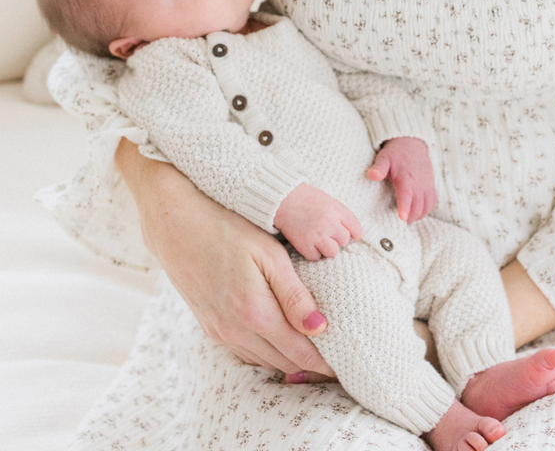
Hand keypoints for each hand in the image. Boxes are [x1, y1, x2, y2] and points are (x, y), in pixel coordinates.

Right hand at [115, 138, 334, 378]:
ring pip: (263, 361)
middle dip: (311, 366)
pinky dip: (266, 354)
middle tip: (338, 363)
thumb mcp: (268, 254)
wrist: (174, 223)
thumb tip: (320, 328)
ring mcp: (219, 331)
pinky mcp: (209, 326)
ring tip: (314, 355)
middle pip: (283, 362)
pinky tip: (278, 344)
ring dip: (289, 362)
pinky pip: (244, 352)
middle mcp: (235, 330)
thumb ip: (294, 295)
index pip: (299, 352)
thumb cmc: (227, 228)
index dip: (325, 364)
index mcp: (255, 313)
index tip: (346, 364)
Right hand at [275, 183, 362, 260]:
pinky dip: (313, 252)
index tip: (354, 236)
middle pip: (344, 241)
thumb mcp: (330, 201)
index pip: (355, 227)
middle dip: (338, 239)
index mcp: (337, 210)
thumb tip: (354, 233)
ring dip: (328, 248)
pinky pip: (316, 257)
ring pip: (333, 252)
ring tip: (320, 240)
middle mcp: (329, 224)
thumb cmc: (308, 199)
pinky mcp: (305, 246)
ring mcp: (317, 236)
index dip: (355, 233)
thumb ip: (342, 215)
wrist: (284, 200)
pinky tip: (309, 243)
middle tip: (329, 234)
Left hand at [366, 136, 437, 222]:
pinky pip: (432, 202)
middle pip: (417, 205)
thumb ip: (379, 167)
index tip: (403, 218)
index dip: (405, 207)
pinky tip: (417, 213)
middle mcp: (418, 183)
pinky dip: (426, 210)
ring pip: (426, 206)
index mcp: (405, 177)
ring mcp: (426, 185)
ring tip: (407, 220)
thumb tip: (371, 175)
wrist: (412, 143)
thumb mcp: (385, 157)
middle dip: (410, 217)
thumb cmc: (396, 153)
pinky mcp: (430, 185)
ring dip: (418, 215)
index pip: (406, 195)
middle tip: (399, 224)